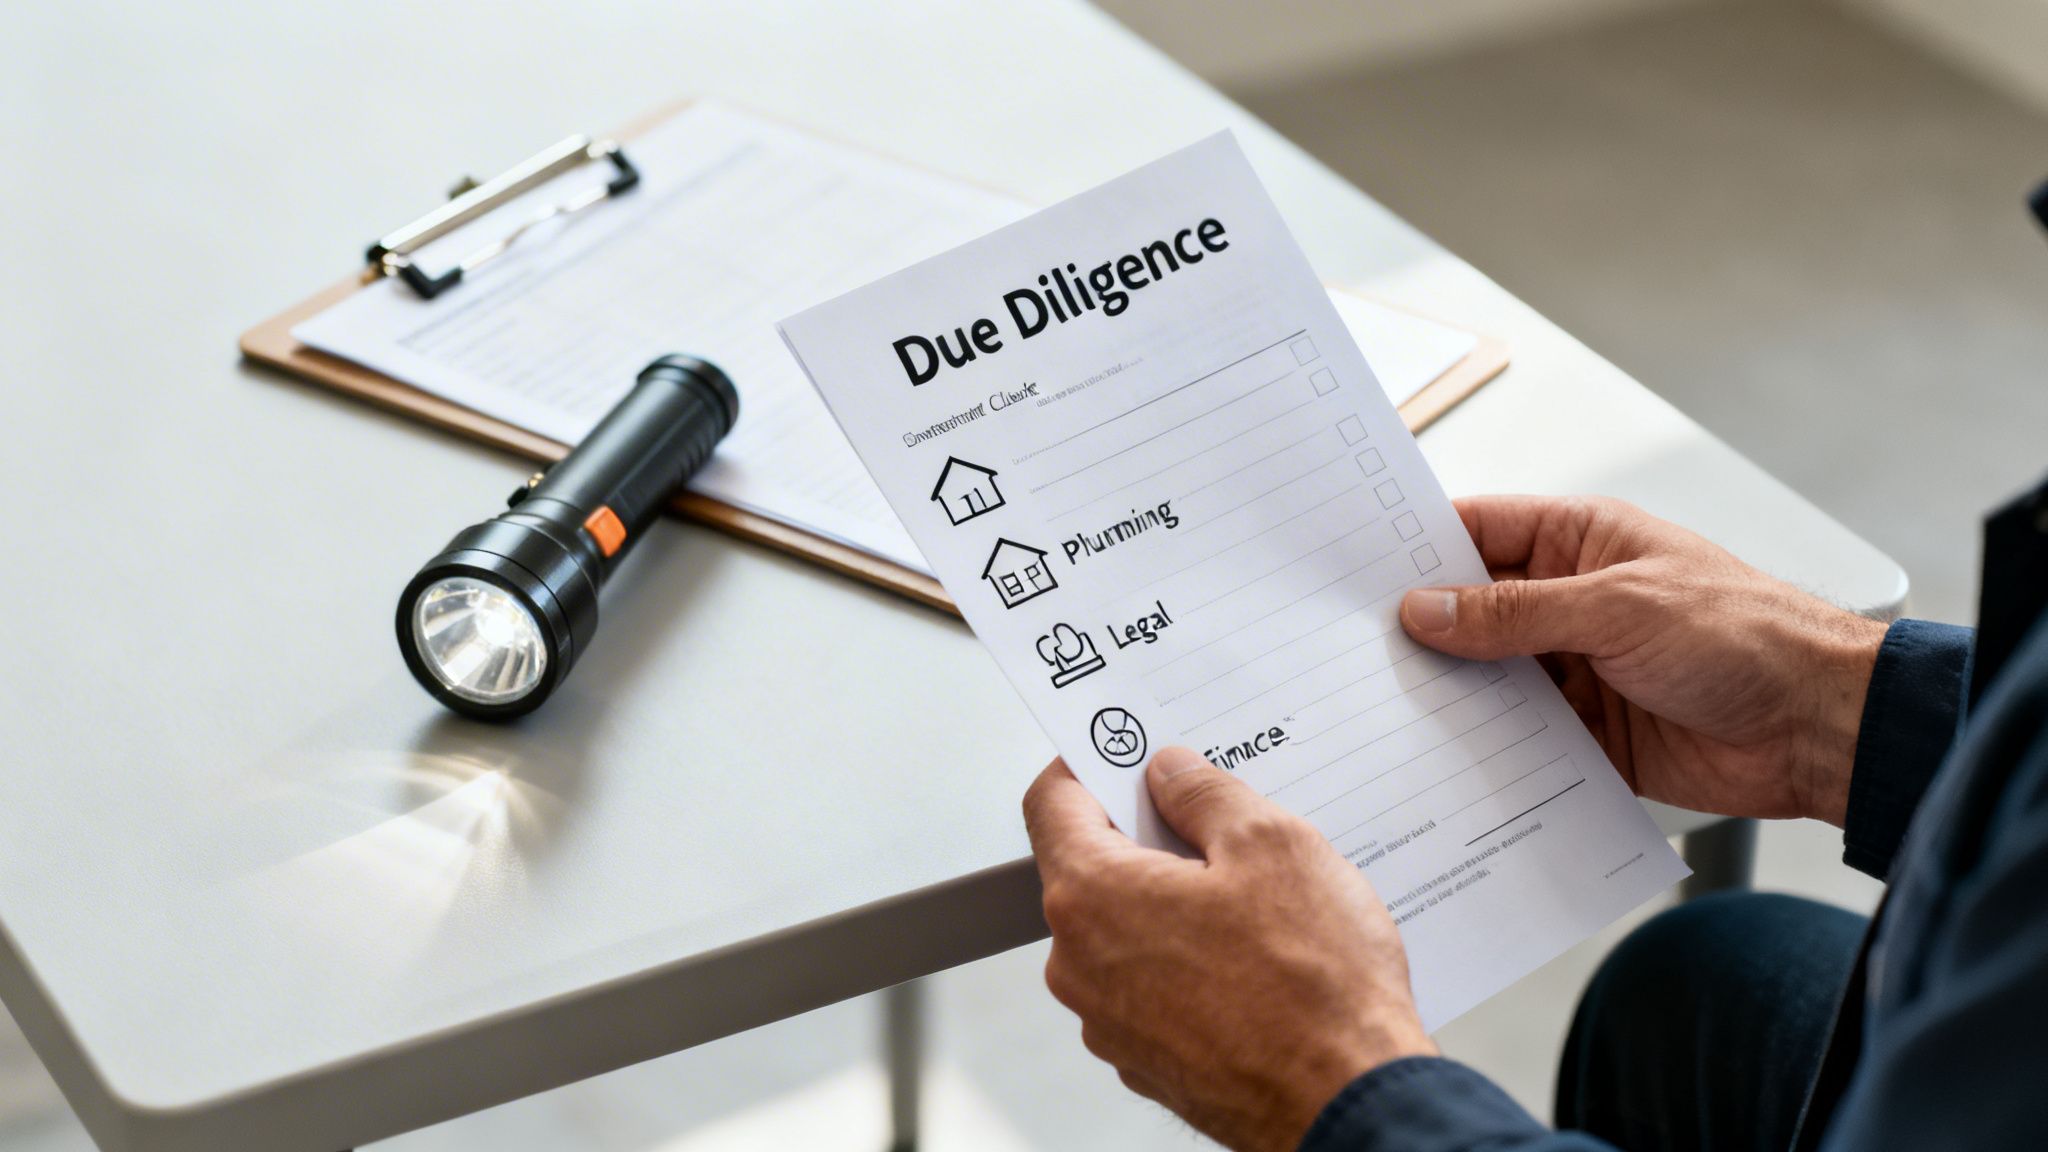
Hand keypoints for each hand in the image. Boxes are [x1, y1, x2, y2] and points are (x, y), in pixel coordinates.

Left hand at [1023, 749, 1433, 1151]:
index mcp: (1093, 896)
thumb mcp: (1272, 844)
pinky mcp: (1147, 1060)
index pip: (1052, 804)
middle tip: (1218, 826)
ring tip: (1256, 904)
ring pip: (1127, 931)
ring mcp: (1109, 1022)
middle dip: (1150, 838)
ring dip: (1175, 904)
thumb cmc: (1314, 985)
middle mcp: (1081, 964)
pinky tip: (1255, 960)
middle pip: (1093, 868)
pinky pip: (1152, 986)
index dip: (1087, 764)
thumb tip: (1171, 774)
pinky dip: (1189, 961)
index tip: (1123, 752)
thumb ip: (1204, 794)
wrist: (1347, 1104)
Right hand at [1399, 496, 1885, 825]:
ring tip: (1382, 710)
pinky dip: (1483, 750)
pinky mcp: (1584, 735)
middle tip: (1351, 652)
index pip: (1477, 533)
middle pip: (1470, 612)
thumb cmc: (1747, 637)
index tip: (1354, 573)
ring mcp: (1574, 669)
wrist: (1817, 729)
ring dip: (1448, 696)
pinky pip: (1516, 739)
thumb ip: (1515, 613)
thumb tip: (1427, 609)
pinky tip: (1441, 759)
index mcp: (1579, 543)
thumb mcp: (1617, 608)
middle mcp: (1569, 602)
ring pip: (1486, 679)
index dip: (1416, 548)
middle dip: (1419, 631)